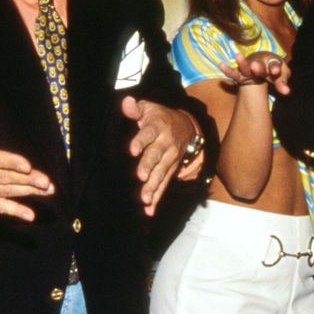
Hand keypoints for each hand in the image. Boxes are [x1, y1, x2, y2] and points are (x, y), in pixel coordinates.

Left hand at [121, 97, 196, 215]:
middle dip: (149, 167)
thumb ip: (136, 109)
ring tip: (145, 199)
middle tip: (141, 177)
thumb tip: (126, 103)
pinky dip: (158, 197)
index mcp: (157, 127)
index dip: (141, 141)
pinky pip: (164, 184)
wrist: (187, 127)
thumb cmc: (159, 118)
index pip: (148, 133)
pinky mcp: (171, 170)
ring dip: (153, 186)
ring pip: (161, 173)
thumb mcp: (149, 108)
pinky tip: (149, 210)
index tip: (133, 150)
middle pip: (156, 156)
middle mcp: (165, 144)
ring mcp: (170, 159)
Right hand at [218, 51, 291, 94]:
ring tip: (237, 56)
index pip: (275, 65)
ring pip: (246, 67)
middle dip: (259, 67)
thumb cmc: (272, 69)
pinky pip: (233, 73)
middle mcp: (260, 63)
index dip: (275, 69)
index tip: (275, 72)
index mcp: (272, 62)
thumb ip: (283, 84)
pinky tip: (221, 65)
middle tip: (255, 67)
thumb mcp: (280, 76)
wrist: (261, 60)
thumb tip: (287, 92)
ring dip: (243, 63)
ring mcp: (249, 68)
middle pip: (260, 66)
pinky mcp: (240, 73)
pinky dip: (228, 70)